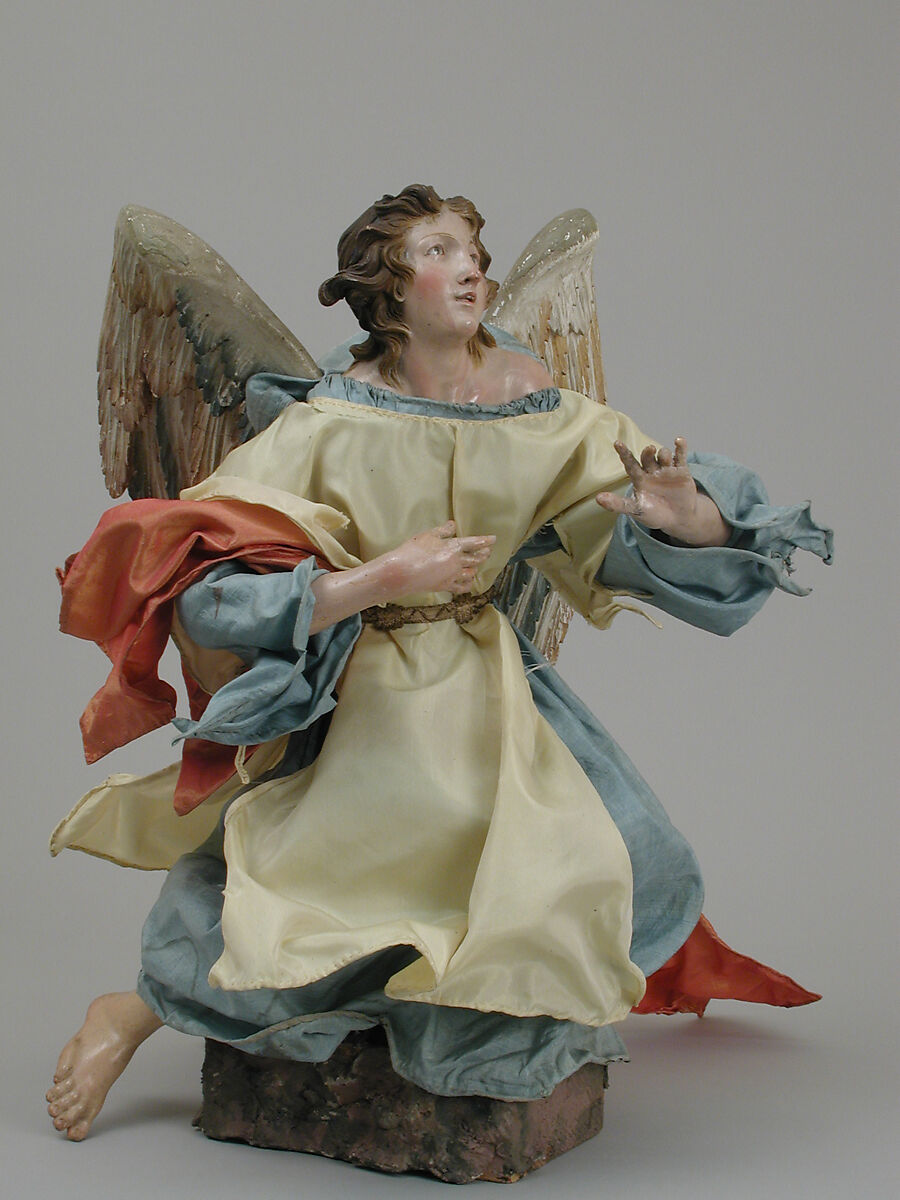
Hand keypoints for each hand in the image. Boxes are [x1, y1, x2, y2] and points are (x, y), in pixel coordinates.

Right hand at [380, 521, 495, 596]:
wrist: (403, 572)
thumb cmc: (414, 550)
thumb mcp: (428, 535)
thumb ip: (443, 530)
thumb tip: (453, 524)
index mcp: (454, 547)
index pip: (475, 542)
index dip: (486, 541)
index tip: (493, 539)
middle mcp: (457, 562)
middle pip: (476, 558)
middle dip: (484, 554)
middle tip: (488, 551)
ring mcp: (452, 576)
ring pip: (471, 573)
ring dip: (476, 568)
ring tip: (477, 565)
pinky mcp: (445, 586)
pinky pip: (462, 587)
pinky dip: (468, 584)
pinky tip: (469, 582)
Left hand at [596, 438, 729, 545]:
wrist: (678, 519)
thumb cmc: (654, 514)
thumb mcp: (636, 510)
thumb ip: (618, 504)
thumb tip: (598, 498)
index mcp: (639, 478)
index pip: (630, 463)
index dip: (624, 453)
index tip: (617, 443)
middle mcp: (652, 471)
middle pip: (648, 457)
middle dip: (648, 452)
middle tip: (649, 449)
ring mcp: (666, 470)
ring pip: (663, 455)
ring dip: (664, 453)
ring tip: (665, 458)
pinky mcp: (681, 471)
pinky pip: (680, 456)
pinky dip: (680, 447)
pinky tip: (679, 440)